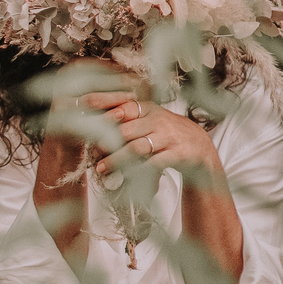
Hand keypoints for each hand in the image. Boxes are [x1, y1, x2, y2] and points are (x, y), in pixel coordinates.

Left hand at [82, 92, 220, 179]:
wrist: (199, 146)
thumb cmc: (167, 133)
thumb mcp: (150, 119)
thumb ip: (128, 118)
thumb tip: (95, 119)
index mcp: (148, 109)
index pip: (123, 106)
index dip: (103, 108)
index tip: (84, 111)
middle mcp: (158, 120)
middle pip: (126, 129)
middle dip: (106, 141)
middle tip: (93, 150)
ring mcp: (168, 137)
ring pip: (136, 148)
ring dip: (116, 160)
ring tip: (102, 168)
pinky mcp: (177, 154)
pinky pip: (153, 164)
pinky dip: (137, 172)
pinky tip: (126, 177)